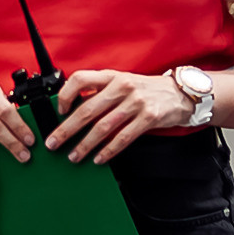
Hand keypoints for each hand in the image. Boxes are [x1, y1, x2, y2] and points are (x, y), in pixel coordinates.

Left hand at [49, 68, 193, 163]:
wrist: (179, 94)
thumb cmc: (146, 90)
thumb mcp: (122, 82)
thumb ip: (100, 92)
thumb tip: (74, 109)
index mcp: (111, 76)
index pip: (80, 79)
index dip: (65, 95)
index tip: (59, 112)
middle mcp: (122, 86)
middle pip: (87, 109)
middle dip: (67, 129)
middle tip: (54, 143)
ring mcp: (136, 102)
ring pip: (103, 127)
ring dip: (85, 144)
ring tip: (74, 155)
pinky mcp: (149, 117)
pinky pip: (123, 137)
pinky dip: (108, 150)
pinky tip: (99, 158)